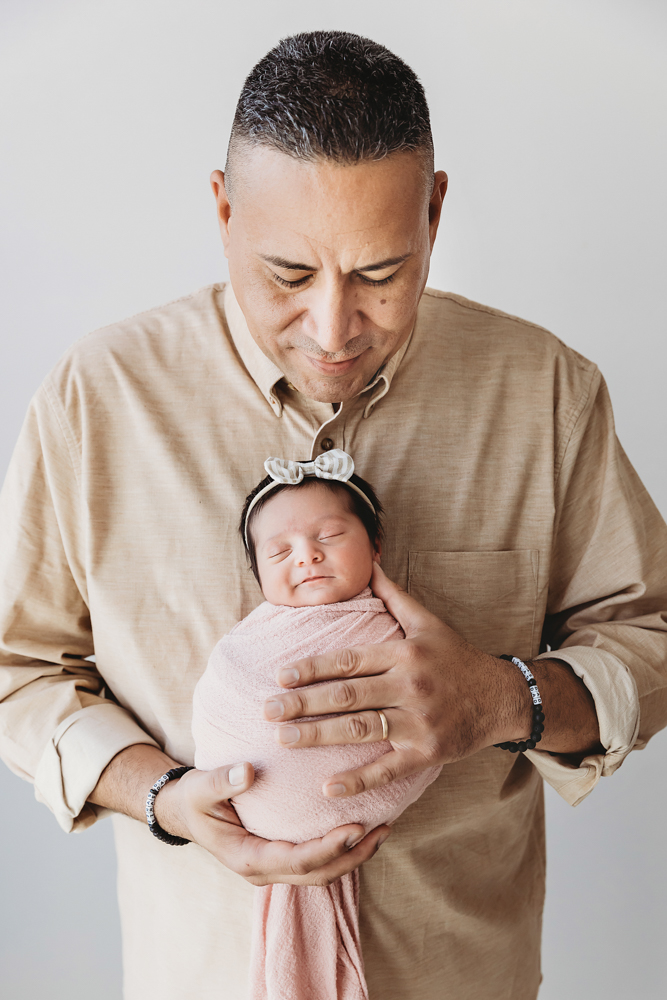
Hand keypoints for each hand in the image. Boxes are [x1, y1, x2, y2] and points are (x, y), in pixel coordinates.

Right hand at [154, 760, 390, 885]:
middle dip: (353, 855)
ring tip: (384, 828)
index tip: (355, 828)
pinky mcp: (283, 855)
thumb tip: (247, 771)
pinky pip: (319, 859)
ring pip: (323, 872)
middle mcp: (265, 869)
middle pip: (319, 874)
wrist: (184, 811)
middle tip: (382, 828)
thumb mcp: (199, 788)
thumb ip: (221, 781)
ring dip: (355, 854)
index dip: (328, 848)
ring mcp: (276, 865)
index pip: (297, 862)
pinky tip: (364, 825)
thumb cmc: (193, 799)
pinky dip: (344, 847)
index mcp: (247, 858)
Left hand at [264, 564, 600, 796]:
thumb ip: (394, 595)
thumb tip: (369, 563)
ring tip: (284, 739)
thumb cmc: (457, 657)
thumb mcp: (429, 621)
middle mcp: (410, 687)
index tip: (281, 675)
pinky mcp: (428, 753)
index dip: (313, 668)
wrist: (502, 697)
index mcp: (405, 653)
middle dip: (304, 703)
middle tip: (268, 710)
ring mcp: (419, 723)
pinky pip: (388, 769)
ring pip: (360, 730)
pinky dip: (358, 780)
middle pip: (347, 696)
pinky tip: (328, 788)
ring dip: (318, 736)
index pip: (349, 661)